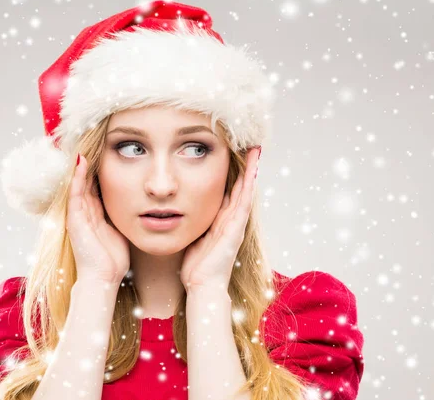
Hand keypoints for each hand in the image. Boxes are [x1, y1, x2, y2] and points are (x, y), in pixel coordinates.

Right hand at [67, 153, 130, 285]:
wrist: (103, 278)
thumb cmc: (114, 259)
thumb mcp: (123, 231)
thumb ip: (127, 218)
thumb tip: (147, 207)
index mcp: (97, 214)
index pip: (99, 186)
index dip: (103, 170)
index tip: (110, 152)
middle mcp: (85, 212)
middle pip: (87, 181)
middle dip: (91, 163)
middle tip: (95, 142)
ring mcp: (77, 215)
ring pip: (79, 184)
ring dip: (82, 165)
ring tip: (85, 145)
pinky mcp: (74, 220)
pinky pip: (75, 194)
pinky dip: (77, 178)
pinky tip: (81, 162)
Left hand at [179, 146, 261, 292]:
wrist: (203, 286)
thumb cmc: (196, 267)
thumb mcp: (193, 237)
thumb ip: (191, 223)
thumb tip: (178, 210)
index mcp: (220, 221)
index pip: (228, 191)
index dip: (232, 174)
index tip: (232, 155)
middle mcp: (231, 220)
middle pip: (240, 187)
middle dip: (245, 167)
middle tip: (249, 146)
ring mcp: (236, 224)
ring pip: (246, 191)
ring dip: (251, 171)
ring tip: (255, 152)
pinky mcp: (236, 229)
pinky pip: (244, 203)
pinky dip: (249, 187)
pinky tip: (252, 172)